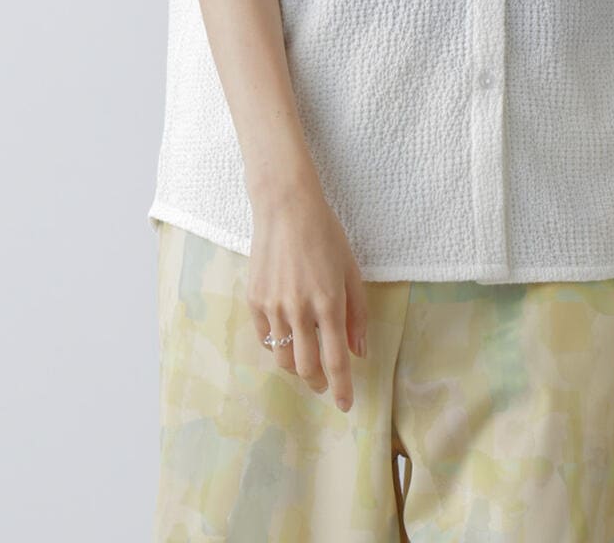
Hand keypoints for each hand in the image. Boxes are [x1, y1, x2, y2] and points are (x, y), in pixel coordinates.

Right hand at [246, 183, 368, 412]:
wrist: (285, 207)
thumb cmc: (325, 234)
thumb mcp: (351, 270)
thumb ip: (357, 314)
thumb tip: (359, 352)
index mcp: (329, 302)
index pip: (336, 360)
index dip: (342, 389)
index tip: (345, 406)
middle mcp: (299, 309)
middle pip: (306, 368)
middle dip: (318, 383)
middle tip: (325, 383)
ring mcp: (273, 306)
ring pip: (283, 359)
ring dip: (297, 368)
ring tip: (306, 360)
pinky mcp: (254, 300)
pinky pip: (265, 338)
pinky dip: (278, 346)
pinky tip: (288, 338)